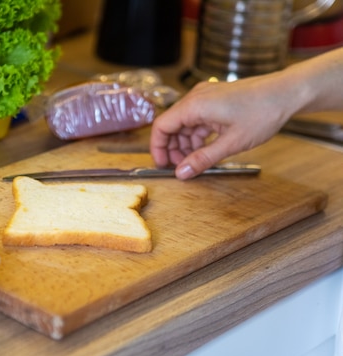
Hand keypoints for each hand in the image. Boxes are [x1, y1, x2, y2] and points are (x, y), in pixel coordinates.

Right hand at [150, 76, 294, 178]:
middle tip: (181, 167)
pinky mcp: (215, 99)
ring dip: (185, 143)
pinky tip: (205, 148)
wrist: (287, 92)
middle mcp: (196, 98)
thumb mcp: (231, 143)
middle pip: (171, 125)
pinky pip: (197, 119)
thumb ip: (203, 159)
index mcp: (194, 105)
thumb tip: (182, 173)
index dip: (158, 148)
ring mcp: (205, 97)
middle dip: (172, 148)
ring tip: (196, 161)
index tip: (162, 165)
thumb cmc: (263, 112)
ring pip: (184, 123)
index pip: (161, 126)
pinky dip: (197, 135)